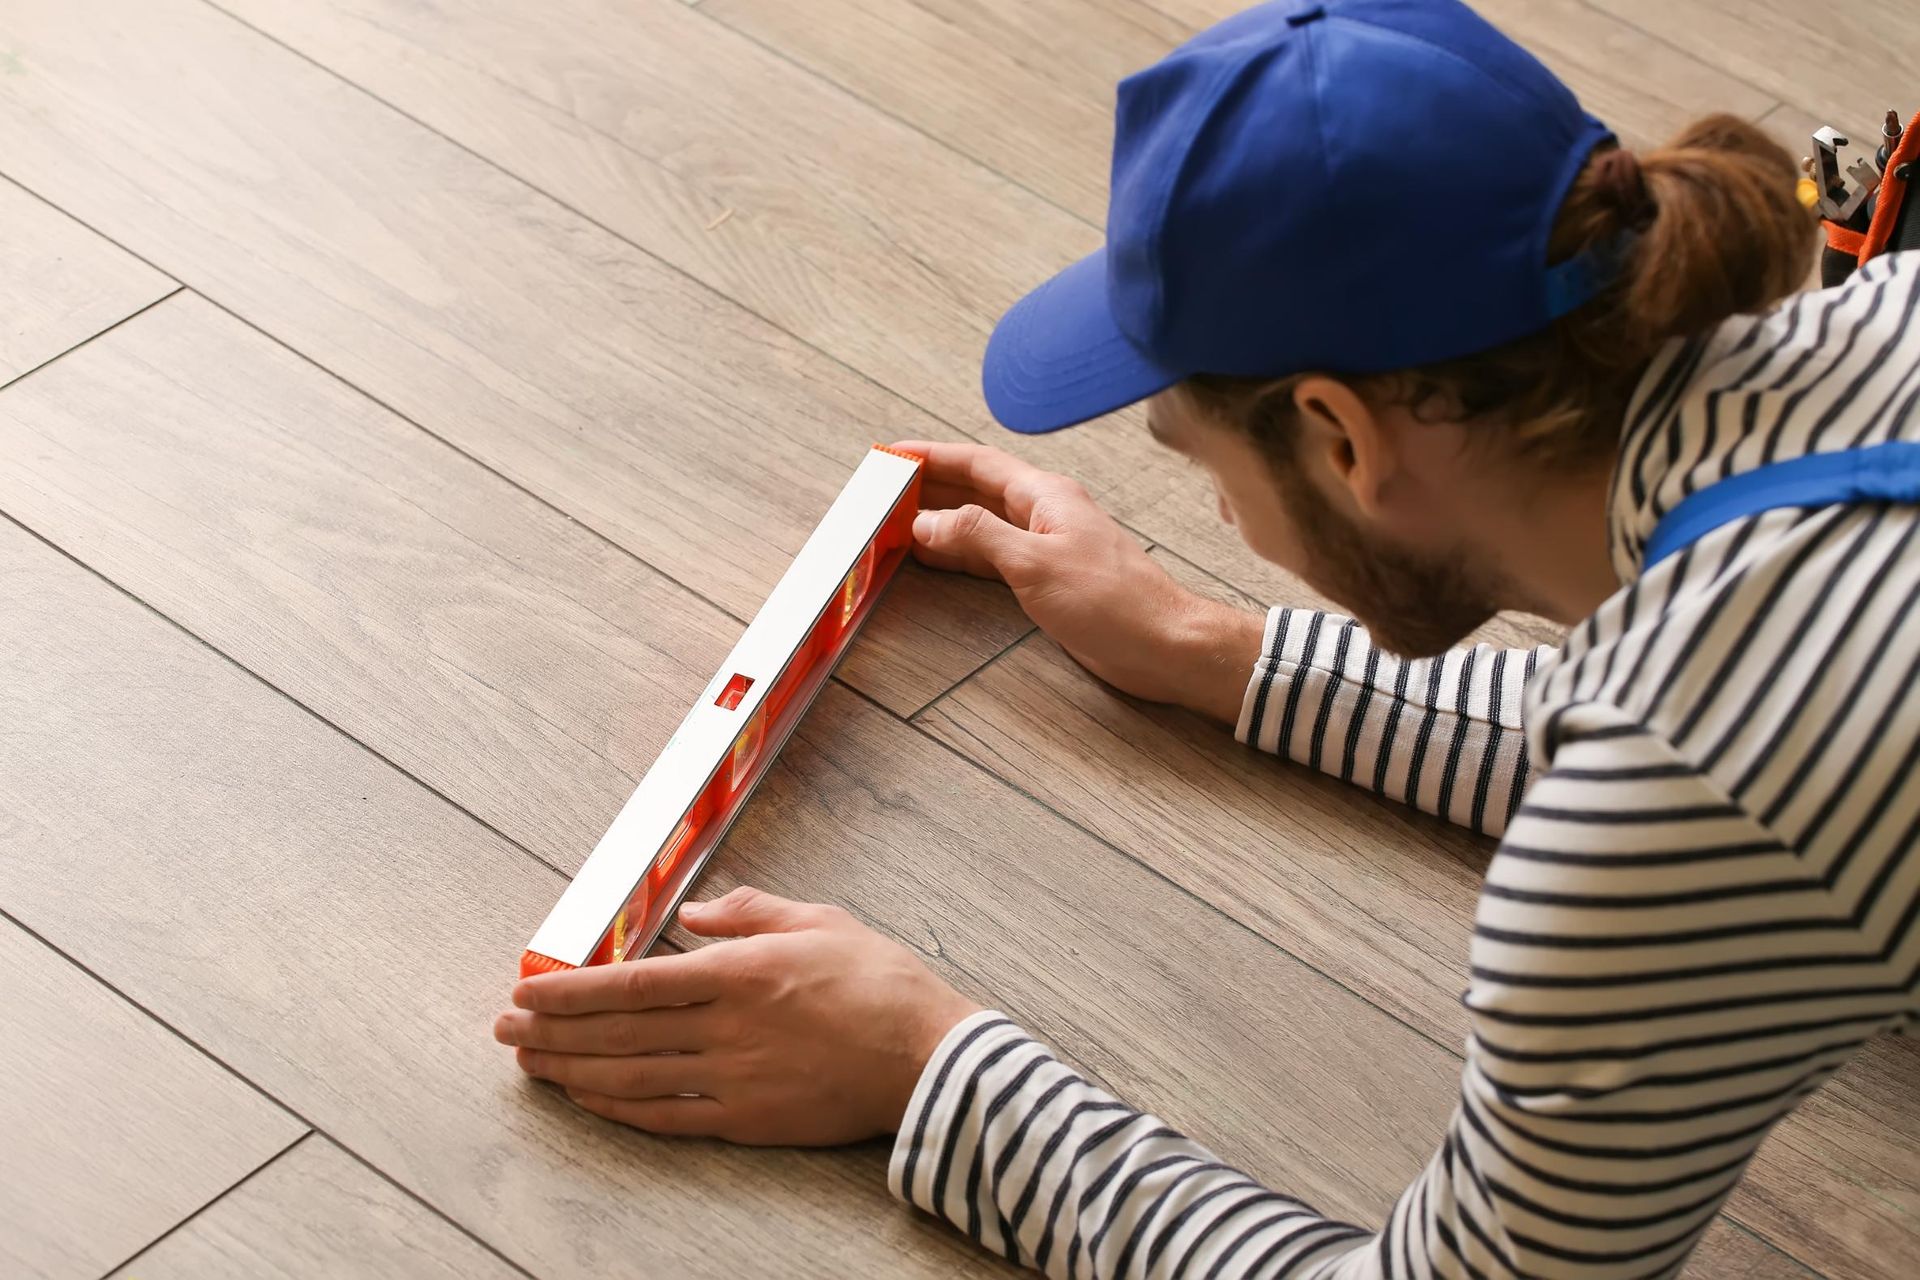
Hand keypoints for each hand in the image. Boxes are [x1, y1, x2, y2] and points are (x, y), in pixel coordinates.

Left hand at [495, 887, 982, 1144]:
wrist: (928, 1056)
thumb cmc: (880, 983)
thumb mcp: (818, 920)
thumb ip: (749, 912)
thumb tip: (696, 912)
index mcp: (739, 972)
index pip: (631, 984)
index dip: (570, 992)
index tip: (526, 991)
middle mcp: (725, 1028)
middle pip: (617, 1034)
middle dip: (552, 1032)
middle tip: (506, 1031)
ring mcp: (732, 1079)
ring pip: (631, 1079)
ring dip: (573, 1072)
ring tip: (532, 1065)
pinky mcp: (747, 1120)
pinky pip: (667, 1118)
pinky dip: (620, 1110)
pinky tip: (591, 1100)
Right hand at [898, 440, 1263, 724]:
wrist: (1165, 644)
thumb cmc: (1116, 603)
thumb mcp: (1036, 564)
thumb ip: (979, 537)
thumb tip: (928, 521)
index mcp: (1045, 495)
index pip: (977, 463)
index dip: (933, 456)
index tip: (894, 455)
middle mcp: (1045, 513)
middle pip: (976, 489)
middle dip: (929, 487)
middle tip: (884, 492)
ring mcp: (1047, 546)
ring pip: (981, 523)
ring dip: (941, 521)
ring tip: (897, 522)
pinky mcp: (1049, 579)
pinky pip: (992, 556)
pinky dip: (960, 554)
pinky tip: (936, 559)